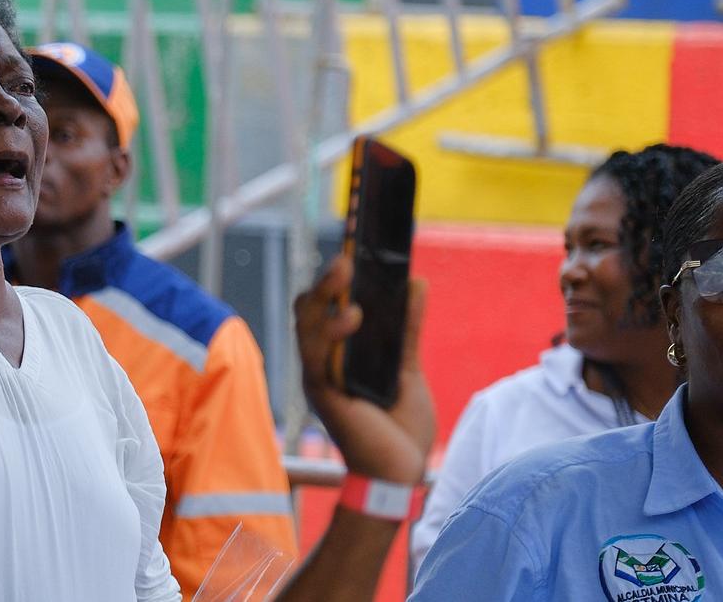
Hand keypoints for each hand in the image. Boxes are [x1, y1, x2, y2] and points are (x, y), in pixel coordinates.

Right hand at [294, 256, 434, 486]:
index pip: (322, 306)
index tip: (351, 247)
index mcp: (336, 356)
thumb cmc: (399, 428)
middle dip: (324, 281)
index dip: (332, 278)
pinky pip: (318, 356)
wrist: (399, 475)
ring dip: (324, 296)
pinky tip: (352, 316)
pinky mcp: (324, 393)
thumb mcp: (408, 369)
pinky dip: (332, 332)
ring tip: (345, 273)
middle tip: (346, 256)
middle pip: (307, 311)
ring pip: (306, 327)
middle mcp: (320, 363)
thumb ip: (408, 328)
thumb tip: (415, 282)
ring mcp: (318, 377)